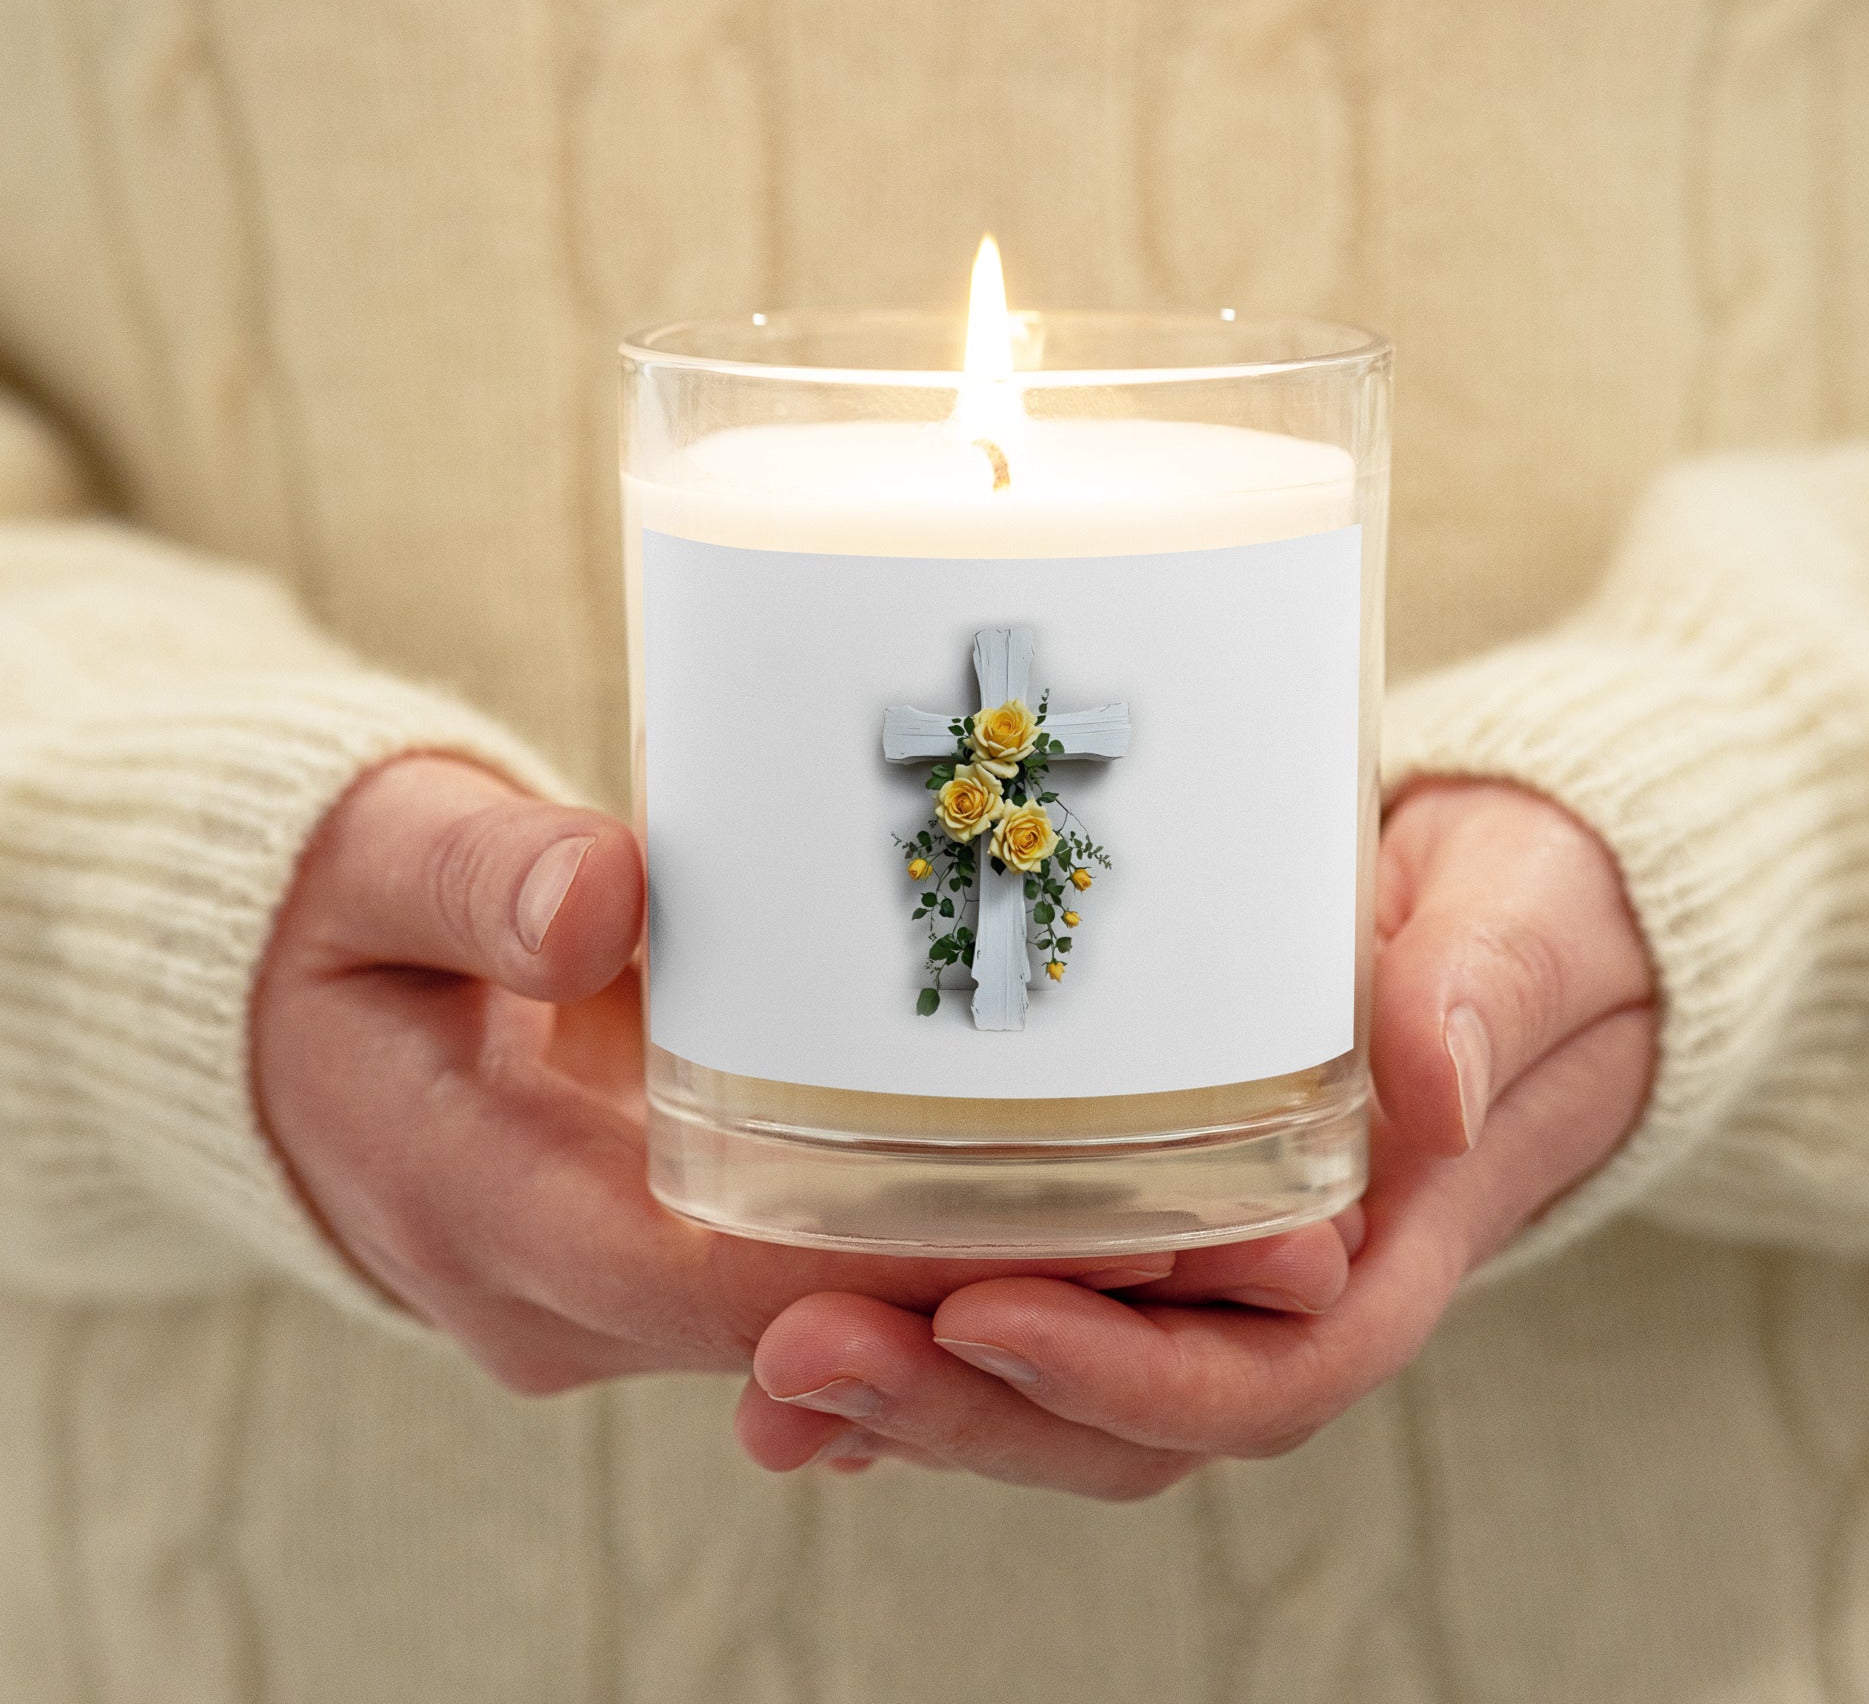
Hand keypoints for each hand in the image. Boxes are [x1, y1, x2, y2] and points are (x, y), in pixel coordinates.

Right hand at [252, 756, 1349, 1400]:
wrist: (291, 1014)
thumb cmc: (336, 924)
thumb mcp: (383, 862)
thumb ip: (479, 876)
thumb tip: (601, 896)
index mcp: (497, 1212)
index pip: (743, 1285)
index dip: (932, 1267)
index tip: (1109, 1218)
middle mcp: (573, 1299)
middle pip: (834, 1331)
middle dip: (1034, 1297)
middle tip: (1250, 1228)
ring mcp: (626, 1299)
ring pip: (850, 1333)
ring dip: (1026, 1295)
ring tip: (1233, 1220)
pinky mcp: (669, 1262)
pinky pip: (829, 1289)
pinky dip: (954, 1261)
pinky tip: (1100, 1201)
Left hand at [735, 780, 1657, 1495]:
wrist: (1507, 921)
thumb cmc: (1520, 921)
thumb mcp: (1518, 927)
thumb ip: (1483, 992)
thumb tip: (1434, 1078)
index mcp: (1384, 1252)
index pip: (1261, 1375)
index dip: (1122, 1376)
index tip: (985, 1315)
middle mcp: (1282, 1294)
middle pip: (1122, 1417)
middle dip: (963, 1407)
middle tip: (800, 1351)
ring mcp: (1202, 1271)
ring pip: (1054, 1388)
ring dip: (911, 1396)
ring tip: (767, 1364)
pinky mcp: (1136, 1218)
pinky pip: (1025, 1306)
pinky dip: (916, 1336)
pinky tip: (793, 1325)